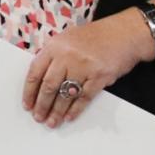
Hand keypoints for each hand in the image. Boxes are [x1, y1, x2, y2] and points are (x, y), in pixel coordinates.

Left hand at [21, 10, 150, 128]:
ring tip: (52, 122)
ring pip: (65, 94)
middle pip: (49, 86)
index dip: (29, 92)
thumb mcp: (69, 38)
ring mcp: (84, 66)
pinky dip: (76, 109)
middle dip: (42, 105)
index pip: (35, 73)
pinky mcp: (100, 76)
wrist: (127, 33)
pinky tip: (70, 116)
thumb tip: (41, 78)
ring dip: (57, 111)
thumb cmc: (98, 36)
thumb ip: (54, 55)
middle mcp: (67, 56)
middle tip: (39, 117)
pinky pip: (84, 97)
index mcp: (55, 46)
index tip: (27, 105)